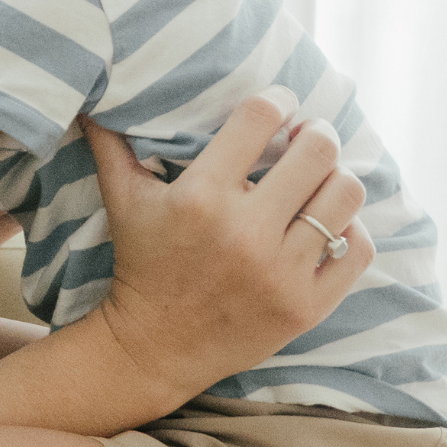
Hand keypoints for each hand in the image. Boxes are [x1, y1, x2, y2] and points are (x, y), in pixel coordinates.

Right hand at [81, 90, 374, 407]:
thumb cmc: (142, 263)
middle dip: (318, 133)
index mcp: (201, 196)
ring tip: (323, 180)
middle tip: (308, 138)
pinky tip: (330, 224)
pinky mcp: (304, 306)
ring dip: (338, 177)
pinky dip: (351, 230)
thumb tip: (89, 97)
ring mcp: (279, 272)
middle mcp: (244, 232)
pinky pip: (357, 250)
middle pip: (317, 150)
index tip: (279, 104)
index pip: (260, 117)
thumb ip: (110, 142)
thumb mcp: (122, 199)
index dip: (278, 99)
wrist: (153, 348)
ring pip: (345, 195)